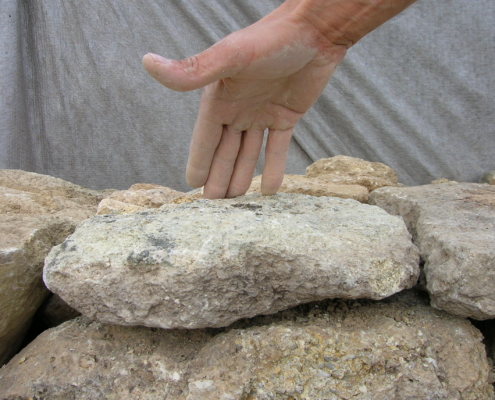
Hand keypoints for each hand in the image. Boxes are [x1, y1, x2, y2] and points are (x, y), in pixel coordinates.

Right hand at [143, 4, 346, 198]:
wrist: (314, 30)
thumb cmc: (270, 39)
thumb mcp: (230, 56)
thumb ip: (193, 69)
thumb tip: (147, 62)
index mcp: (220, 98)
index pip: (205, 138)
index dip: (199, 162)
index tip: (191, 186)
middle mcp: (238, 108)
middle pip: (226, 150)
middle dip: (219, 177)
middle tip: (214, 207)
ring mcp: (262, 113)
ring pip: (249, 153)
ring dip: (242, 176)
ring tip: (237, 202)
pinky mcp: (287, 115)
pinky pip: (277, 147)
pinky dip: (273, 167)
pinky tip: (269, 190)